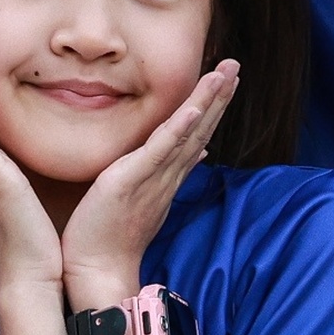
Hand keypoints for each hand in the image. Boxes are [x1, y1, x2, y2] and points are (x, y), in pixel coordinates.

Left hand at [61, 62, 238, 301]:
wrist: (98, 269)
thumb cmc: (112, 234)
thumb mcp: (143, 196)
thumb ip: (169, 173)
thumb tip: (197, 153)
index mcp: (168, 176)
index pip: (196, 134)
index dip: (213, 106)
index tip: (226, 80)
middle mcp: (167, 175)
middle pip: (200, 128)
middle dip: (219, 96)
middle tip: (236, 64)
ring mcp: (153, 178)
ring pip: (188, 133)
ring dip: (208, 102)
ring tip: (225, 73)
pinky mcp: (131, 181)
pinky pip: (160, 151)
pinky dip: (178, 129)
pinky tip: (193, 109)